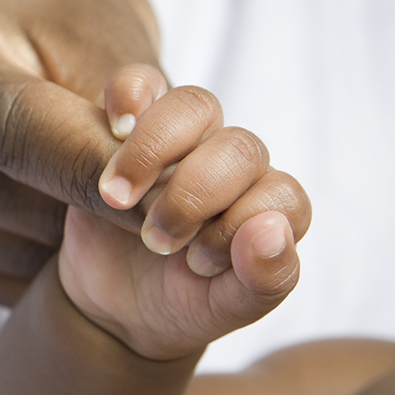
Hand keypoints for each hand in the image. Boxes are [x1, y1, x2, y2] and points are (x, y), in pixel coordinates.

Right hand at [59, 71, 309, 359]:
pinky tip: (115, 124)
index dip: (242, 225)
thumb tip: (271, 232)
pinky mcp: (129, 128)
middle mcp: (232, 168)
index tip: (198, 264)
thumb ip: (262, 281)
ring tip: (119, 200)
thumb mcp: (221, 311)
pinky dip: (129, 92)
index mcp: (267, 208)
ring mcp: (183, 144)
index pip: (282, 195)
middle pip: (240, 148)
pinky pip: (140, 83)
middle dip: (195, 196)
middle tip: (156, 242)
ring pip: (195, 107)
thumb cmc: (179, 304)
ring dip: (154, 151)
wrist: (113, 306)